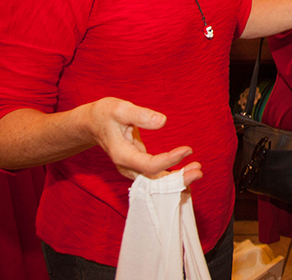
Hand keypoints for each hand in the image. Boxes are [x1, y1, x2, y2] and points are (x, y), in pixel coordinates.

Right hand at [86, 98, 201, 184]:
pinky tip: (186, 171)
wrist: (92, 123)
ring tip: (197, 171)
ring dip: (177, 179)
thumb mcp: (120, 109)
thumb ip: (140, 115)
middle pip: (154, 181)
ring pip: (156, 182)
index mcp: (122, 155)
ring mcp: (132, 168)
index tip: (187, 149)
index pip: (150, 165)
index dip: (170, 160)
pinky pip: (155, 176)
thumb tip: (162, 121)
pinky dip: (171, 176)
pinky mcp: (137, 166)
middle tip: (199, 171)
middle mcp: (127, 167)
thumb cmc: (105, 114)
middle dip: (177, 179)